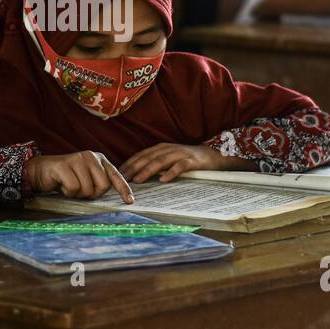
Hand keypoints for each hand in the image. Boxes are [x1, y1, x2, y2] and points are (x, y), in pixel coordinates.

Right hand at [26, 150, 133, 203]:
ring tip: (69, 186)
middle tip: (80, 191)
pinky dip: (67, 192)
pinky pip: (73, 188)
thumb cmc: (66, 178)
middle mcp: (91, 157)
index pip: (115, 175)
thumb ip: (99, 182)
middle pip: (103, 186)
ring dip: (77, 194)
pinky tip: (61, 185)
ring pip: (88, 189)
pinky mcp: (64, 165)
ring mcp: (77, 159)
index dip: (123, 189)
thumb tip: (116, 197)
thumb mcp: (86, 178)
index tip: (130, 201)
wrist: (41, 171)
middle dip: (92, 194)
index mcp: (99, 159)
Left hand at [119, 143, 240, 182]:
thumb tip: (135, 176)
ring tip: (138, 180)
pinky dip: (171, 172)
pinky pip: (180, 167)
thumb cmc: (186, 159)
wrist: (211, 155)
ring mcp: (180, 154)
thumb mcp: (168, 159)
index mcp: (160, 148)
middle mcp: (168, 149)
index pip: (141, 155)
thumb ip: (154, 164)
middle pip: (148, 158)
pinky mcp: (192, 161)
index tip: (118, 174)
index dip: (129, 164)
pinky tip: (163, 180)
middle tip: (123, 179)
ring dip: (148, 170)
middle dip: (134, 168)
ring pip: (161, 161)